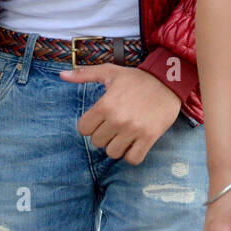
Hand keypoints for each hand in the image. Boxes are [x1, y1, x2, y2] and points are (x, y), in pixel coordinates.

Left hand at [59, 64, 180, 164]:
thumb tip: (62, 75)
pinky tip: (134, 143)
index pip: (83, 129)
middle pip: (97, 142)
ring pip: (113, 153)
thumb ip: (84, 74)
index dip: (90, 125)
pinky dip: (132, 154)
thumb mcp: (110, 72)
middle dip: (104, 135)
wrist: (168, 81)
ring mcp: (133, 130)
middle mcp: (117, 119)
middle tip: (114, 125)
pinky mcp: (149, 138)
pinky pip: (132, 159)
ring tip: (124, 134)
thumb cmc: (136, 78)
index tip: (100, 119)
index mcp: (105, 105)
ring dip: (117, 146)